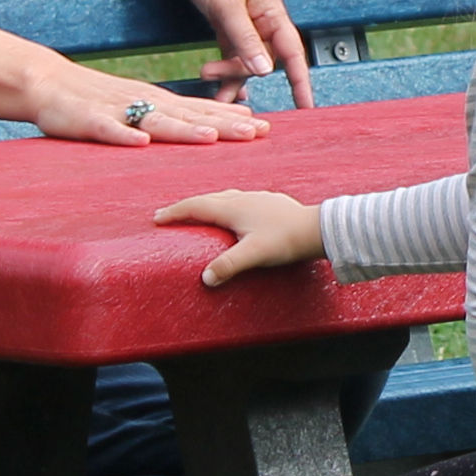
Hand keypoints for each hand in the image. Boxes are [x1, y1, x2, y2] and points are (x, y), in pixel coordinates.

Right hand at [27, 60, 269, 147]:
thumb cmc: (92, 98)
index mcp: (155, 100)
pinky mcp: (88, 120)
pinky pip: (107, 129)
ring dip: (183, 129)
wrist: (45, 82)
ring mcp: (116, 110)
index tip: (263, 126)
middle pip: (188, 115)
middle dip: (222, 124)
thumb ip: (166, 116)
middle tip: (256, 133)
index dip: (231, 118)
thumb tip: (202, 128)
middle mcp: (142, 102)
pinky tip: (140, 142)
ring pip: (155, 120)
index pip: (199, 109)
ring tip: (210, 136)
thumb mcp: (136, 104)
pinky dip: (123, 135)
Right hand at [155, 188, 324, 286]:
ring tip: (198, 210)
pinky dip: (226, 203)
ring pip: (224, 196)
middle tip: (169, 214)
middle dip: (186, 206)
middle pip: (206, 199)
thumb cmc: (286, 240)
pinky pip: (239, 199)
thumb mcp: (254, 255)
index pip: (195, 207)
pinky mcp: (270, 201)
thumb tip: (205, 278)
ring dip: (206, 203)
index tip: (157, 218)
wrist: (317, 228)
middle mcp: (242, 198)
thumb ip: (228, 265)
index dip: (175, 213)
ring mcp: (257, 198)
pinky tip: (234, 210)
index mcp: (233, 208)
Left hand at [165, 0, 318, 110]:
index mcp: (271, 12)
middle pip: (262, 61)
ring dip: (229, 76)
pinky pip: (231, 53)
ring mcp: (243, 22)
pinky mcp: (224, 23)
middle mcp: (261, 19)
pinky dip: (224, 68)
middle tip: (211, 78)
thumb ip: (245, 39)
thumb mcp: (226, 5)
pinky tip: (214, 83)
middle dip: (241, 75)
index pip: (292, 53)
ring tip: (207, 86)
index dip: (300, 81)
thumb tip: (265, 72)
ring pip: (245, 60)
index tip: (306, 107)